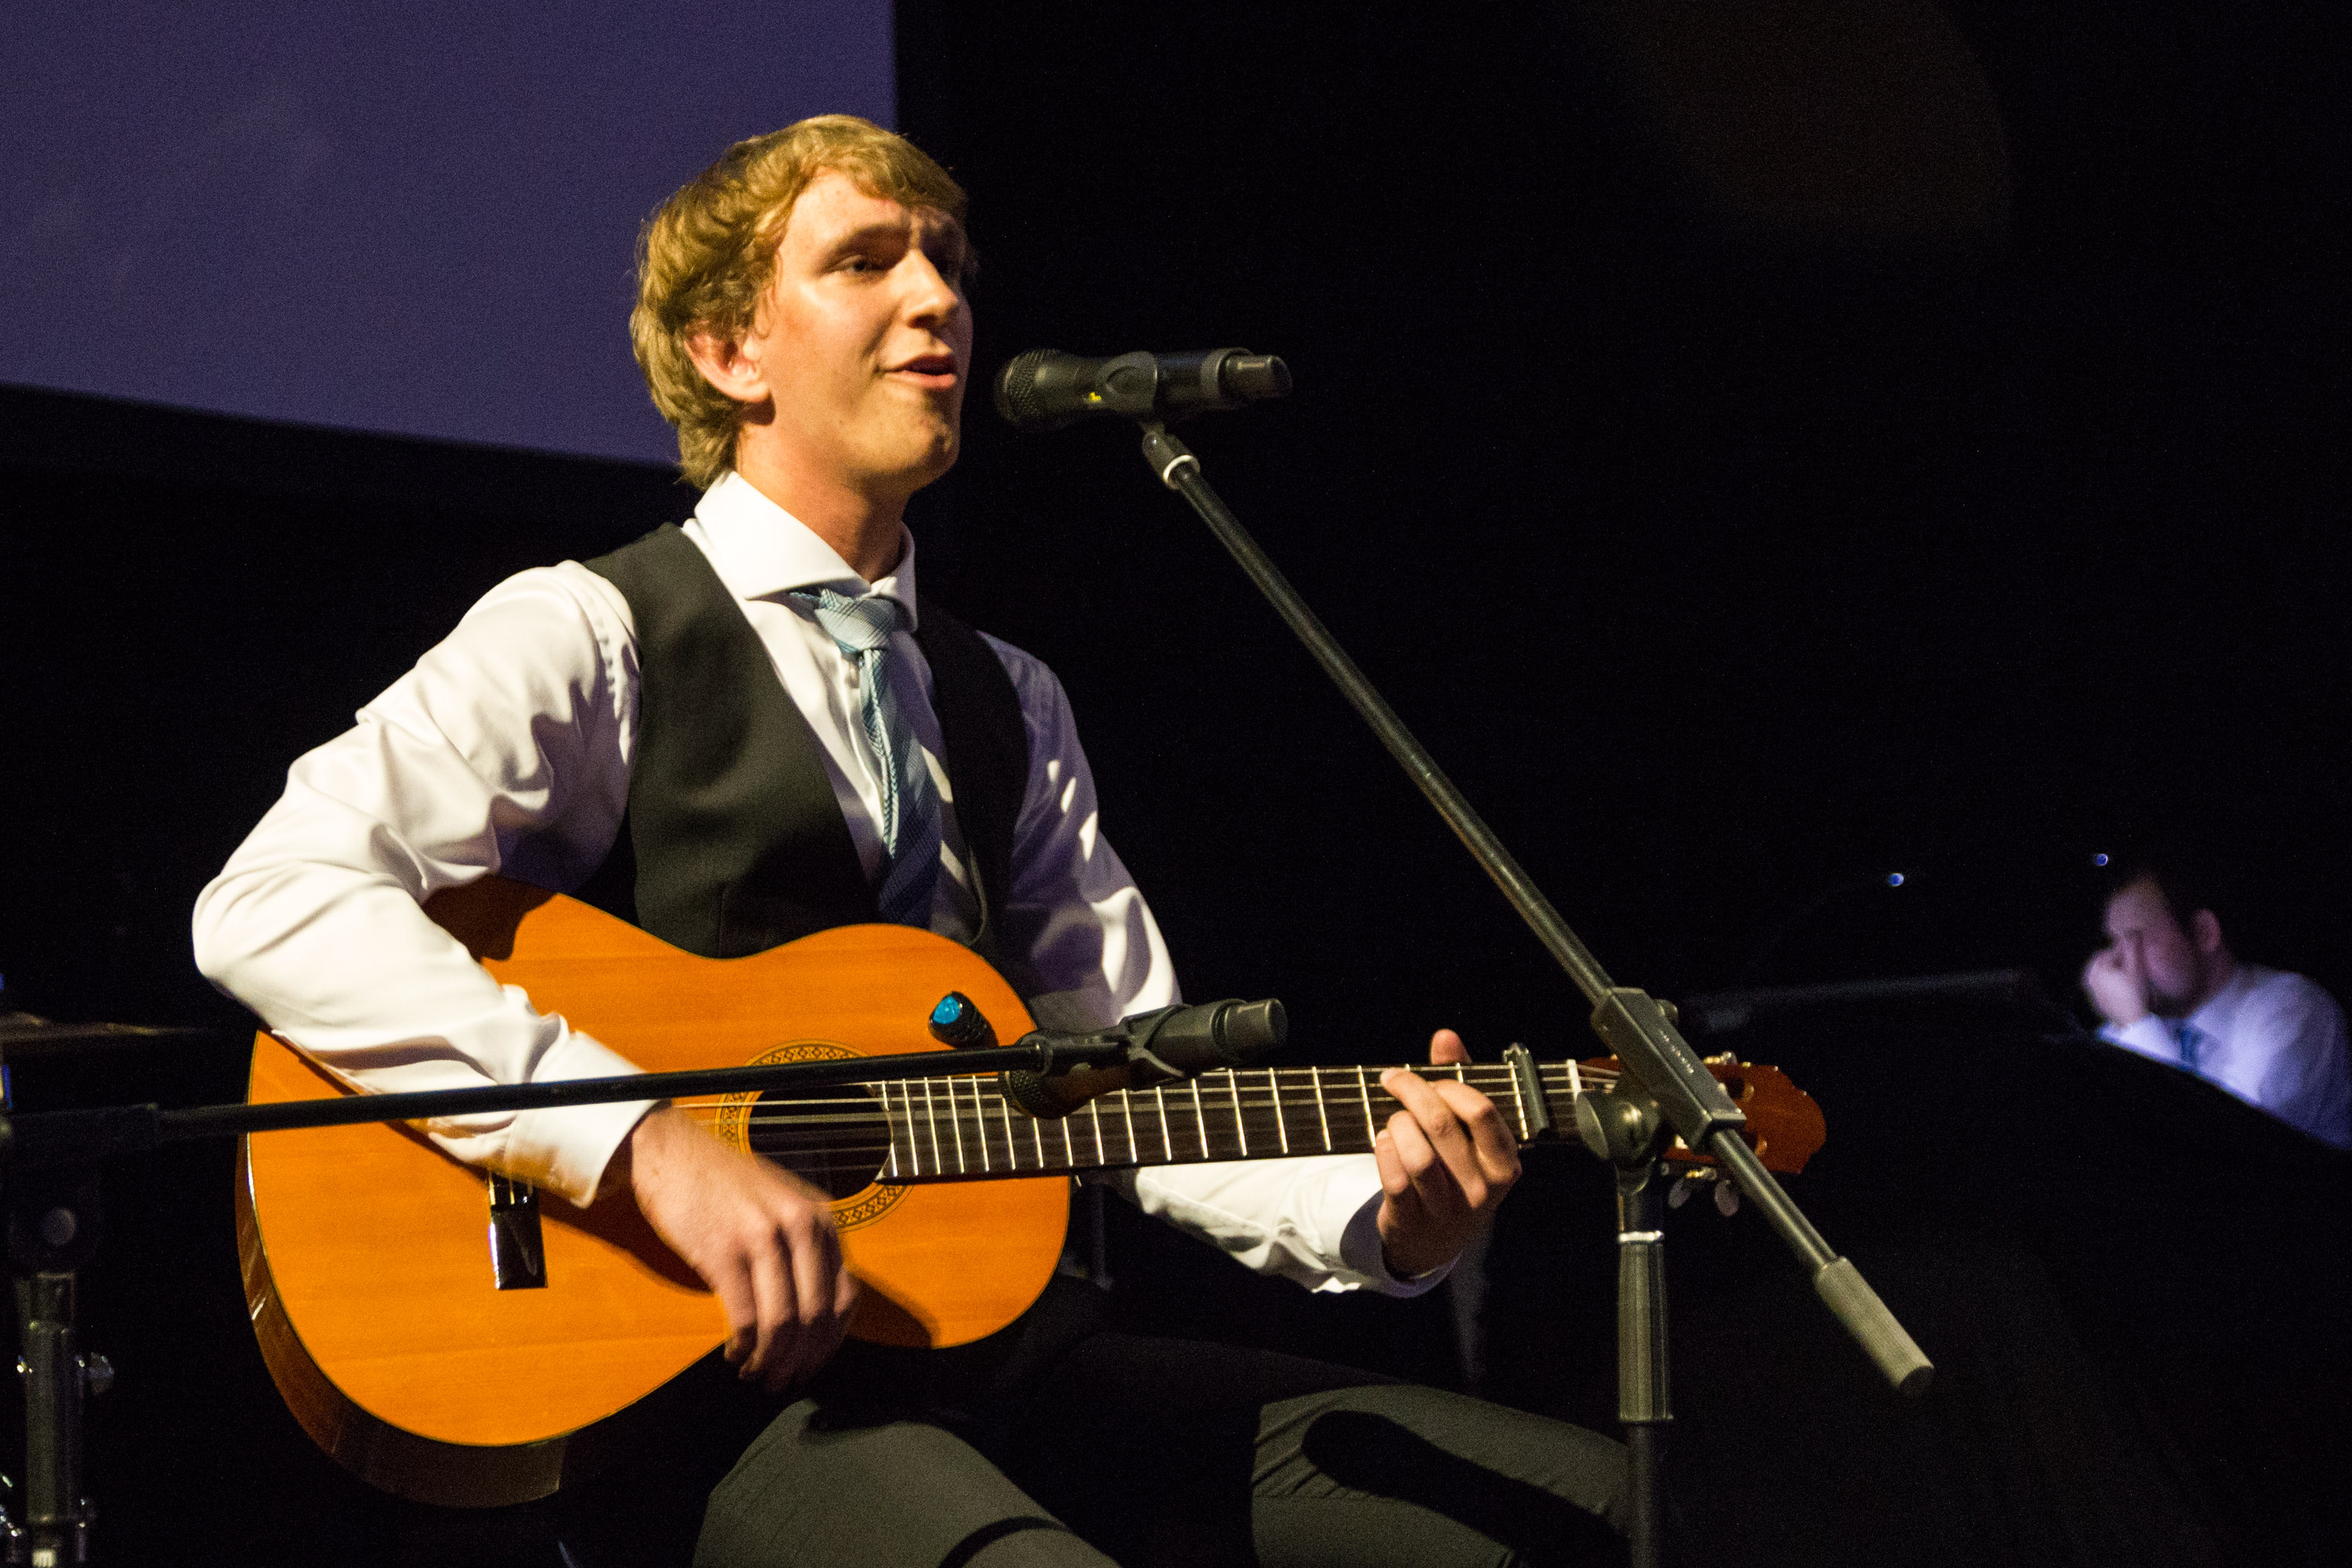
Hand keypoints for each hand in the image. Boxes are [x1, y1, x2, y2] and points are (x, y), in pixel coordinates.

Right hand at [618, 1105, 857, 1390]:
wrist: (671, 1152)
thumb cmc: (724, 1185)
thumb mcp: (782, 1206)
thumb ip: (804, 1248)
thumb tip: (814, 1316)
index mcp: (821, 1219)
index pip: (845, 1297)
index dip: (830, 1343)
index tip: (812, 1365)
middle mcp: (801, 1227)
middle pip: (817, 1317)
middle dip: (802, 1361)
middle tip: (782, 1382)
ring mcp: (764, 1238)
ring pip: (784, 1323)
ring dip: (771, 1361)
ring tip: (756, 1374)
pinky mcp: (724, 1252)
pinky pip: (746, 1319)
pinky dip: (743, 1348)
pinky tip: (733, 1354)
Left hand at [1374, 1029, 1520, 1278]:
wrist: (1432, 1240)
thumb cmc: (1453, 1169)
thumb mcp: (1466, 1131)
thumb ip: (1459, 1079)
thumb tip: (1445, 1036)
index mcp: (1504, 1164)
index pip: (1482, 1111)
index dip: (1450, 1086)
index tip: (1430, 1079)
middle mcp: (1481, 1190)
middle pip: (1442, 1125)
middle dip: (1411, 1092)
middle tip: (1393, 1079)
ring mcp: (1447, 1209)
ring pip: (1417, 1153)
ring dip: (1397, 1124)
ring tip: (1394, 1119)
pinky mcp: (1413, 1220)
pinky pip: (1393, 1176)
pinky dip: (1382, 1150)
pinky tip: (1383, 1141)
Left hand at [2082, 939, 2150, 1025]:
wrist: (2132, 1021)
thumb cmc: (2135, 993)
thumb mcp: (2136, 969)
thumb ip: (2133, 949)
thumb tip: (2133, 931)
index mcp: (2099, 968)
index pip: (2112, 951)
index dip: (2125, 949)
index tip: (2136, 950)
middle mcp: (2091, 977)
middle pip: (2104, 961)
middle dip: (2117, 958)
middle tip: (2132, 961)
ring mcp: (2093, 990)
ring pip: (2102, 972)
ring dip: (2113, 969)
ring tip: (2128, 973)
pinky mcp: (2098, 1000)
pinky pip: (2103, 985)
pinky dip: (2111, 981)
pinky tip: (2123, 986)